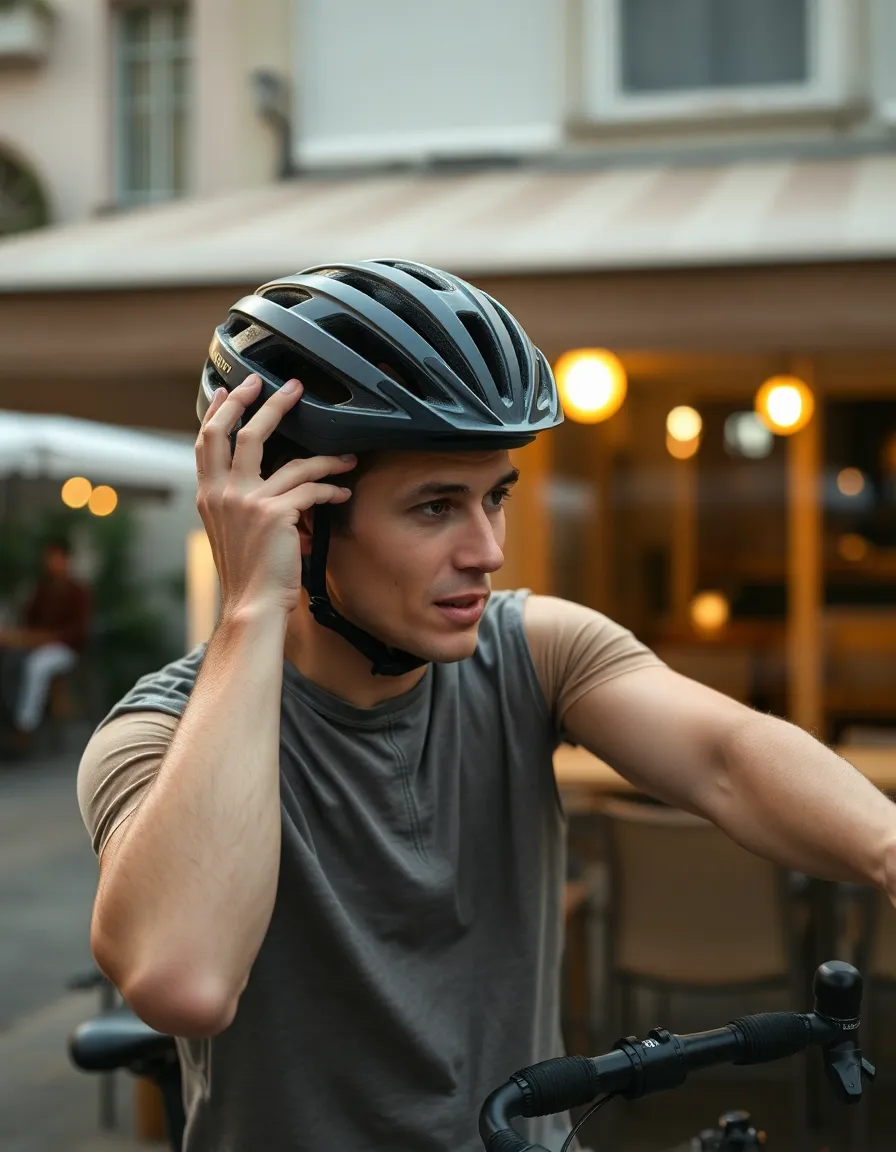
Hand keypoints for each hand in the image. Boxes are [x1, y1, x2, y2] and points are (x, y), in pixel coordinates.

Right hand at [195, 374, 355, 619]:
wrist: (251, 605)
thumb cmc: (247, 573)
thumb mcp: (229, 530)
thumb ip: (236, 501)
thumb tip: (259, 479)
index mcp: (209, 495)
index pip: (207, 441)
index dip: (220, 411)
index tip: (232, 389)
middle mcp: (224, 493)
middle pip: (243, 433)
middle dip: (268, 404)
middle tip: (291, 387)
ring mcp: (249, 502)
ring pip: (291, 461)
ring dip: (325, 457)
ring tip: (345, 456)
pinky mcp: (276, 514)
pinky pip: (311, 490)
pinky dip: (331, 488)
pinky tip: (343, 491)